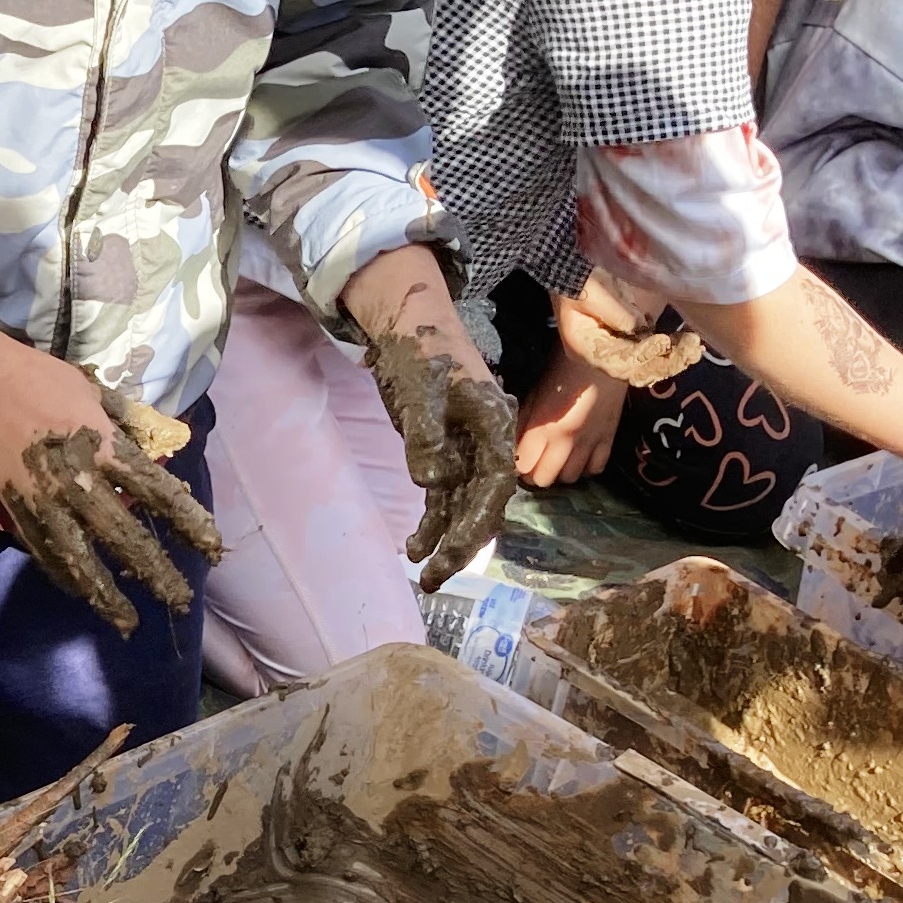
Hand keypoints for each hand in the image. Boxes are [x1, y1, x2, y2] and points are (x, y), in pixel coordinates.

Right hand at [0, 302, 219, 632]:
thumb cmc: (39, 377)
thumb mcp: (94, 392)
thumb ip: (124, 426)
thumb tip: (153, 449)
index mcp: (103, 444)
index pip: (157, 491)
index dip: (187, 521)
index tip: (211, 546)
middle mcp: (77, 479)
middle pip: (123, 535)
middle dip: (154, 570)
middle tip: (180, 598)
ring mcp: (43, 499)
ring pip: (79, 557)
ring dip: (105, 593)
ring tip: (128, 621)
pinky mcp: (16, 507)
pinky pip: (43, 551)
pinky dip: (63, 577)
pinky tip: (81, 594)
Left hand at [339, 245, 512, 586]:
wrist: (407, 322)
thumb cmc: (419, 349)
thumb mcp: (421, 388)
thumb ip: (426, 435)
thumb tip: (432, 483)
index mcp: (495, 426)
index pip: (495, 486)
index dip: (478, 523)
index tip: (455, 551)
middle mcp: (487, 443)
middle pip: (483, 504)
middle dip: (462, 545)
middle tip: (435, 580)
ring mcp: (466, 449)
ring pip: (462, 506)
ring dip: (444, 541)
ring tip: (423, 576)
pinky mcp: (444, 450)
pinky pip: (444, 495)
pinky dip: (431, 522)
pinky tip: (414, 547)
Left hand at [514, 327, 630, 486]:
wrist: (604, 353)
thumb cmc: (564, 366)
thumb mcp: (536, 392)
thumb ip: (525, 422)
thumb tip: (516, 444)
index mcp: (543, 426)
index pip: (524, 466)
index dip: (517, 466)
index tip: (516, 459)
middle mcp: (566, 441)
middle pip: (545, 478)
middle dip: (535, 473)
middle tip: (534, 461)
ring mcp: (589, 442)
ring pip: (570, 478)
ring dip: (559, 472)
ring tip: (556, 459)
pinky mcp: (609, 439)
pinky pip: (596, 468)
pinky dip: (586, 467)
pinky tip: (580, 456)